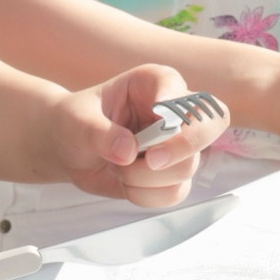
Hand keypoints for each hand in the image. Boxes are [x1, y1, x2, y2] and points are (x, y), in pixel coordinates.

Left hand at [51, 64, 229, 206]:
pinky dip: (147, 195)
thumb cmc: (75, 122)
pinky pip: (176, 192)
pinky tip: (126, 183)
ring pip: (187, 167)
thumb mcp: (77, 121)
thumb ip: (99, 133)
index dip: (175, 106)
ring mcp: (178, 145)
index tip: (158, 114)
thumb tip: (127, 152)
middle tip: (150, 160)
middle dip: (182, 148)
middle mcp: (174, 112)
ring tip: (117, 167)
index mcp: (153, 83)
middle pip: (210, 125)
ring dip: (145, 177)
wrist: (69, 149)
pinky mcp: (173, 174)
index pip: (178, 89)